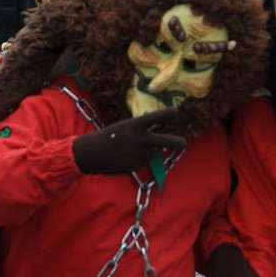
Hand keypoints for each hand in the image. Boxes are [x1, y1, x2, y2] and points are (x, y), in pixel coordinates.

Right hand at [71, 108, 185, 174]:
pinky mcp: (132, 165)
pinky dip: (135, 162)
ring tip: (127, 151)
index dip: (166, 114)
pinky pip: (141, 164)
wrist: (90, 152)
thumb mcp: (123, 127)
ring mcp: (135, 152)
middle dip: (175, 142)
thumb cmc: (109, 137)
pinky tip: (123, 159)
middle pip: (162, 140)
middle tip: (184, 143)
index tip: (176, 111)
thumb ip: (139, 130)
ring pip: (150, 155)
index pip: (153, 118)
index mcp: (133, 125)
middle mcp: (136, 138)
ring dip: (144, 154)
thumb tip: (157, 133)